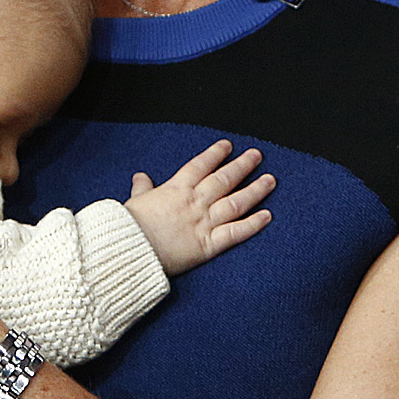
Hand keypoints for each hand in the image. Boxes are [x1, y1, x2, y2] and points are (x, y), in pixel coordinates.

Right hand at [126, 141, 274, 275]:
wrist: (129, 252)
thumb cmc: (128, 228)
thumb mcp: (134, 202)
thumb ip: (142, 189)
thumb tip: (140, 177)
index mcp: (175, 189)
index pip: (200, 165)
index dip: (215, 154)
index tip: (227, 146)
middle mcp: (194, 202)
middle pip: (224, 179)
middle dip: (242, 166)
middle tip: (257, 156)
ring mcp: (203, 222)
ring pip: (235, 202)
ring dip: (255, 190)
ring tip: (270, 180)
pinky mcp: (208, 245)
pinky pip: (235, 232)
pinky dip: (253, 224)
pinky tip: (267, 216)